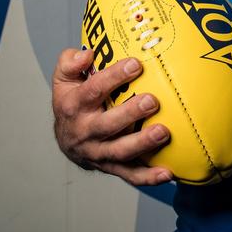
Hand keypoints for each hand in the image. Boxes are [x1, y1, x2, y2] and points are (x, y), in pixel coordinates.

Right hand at [52, 47, 173, 185]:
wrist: (66, 140)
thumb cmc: (71, 102)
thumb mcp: (63, 79)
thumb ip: (71, 62)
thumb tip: (88, 54)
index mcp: (74, 106)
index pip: (93, 89)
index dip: (114, 77)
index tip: (136, 64)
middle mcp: (84, 131)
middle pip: (107, 125)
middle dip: (130, 113)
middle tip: (152, 101)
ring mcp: (97, 152)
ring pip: (119, 151)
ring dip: (142, 144)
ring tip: (163, 132)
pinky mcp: (110, 167)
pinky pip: (129, 175)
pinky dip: (148, 177)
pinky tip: (167, 173)